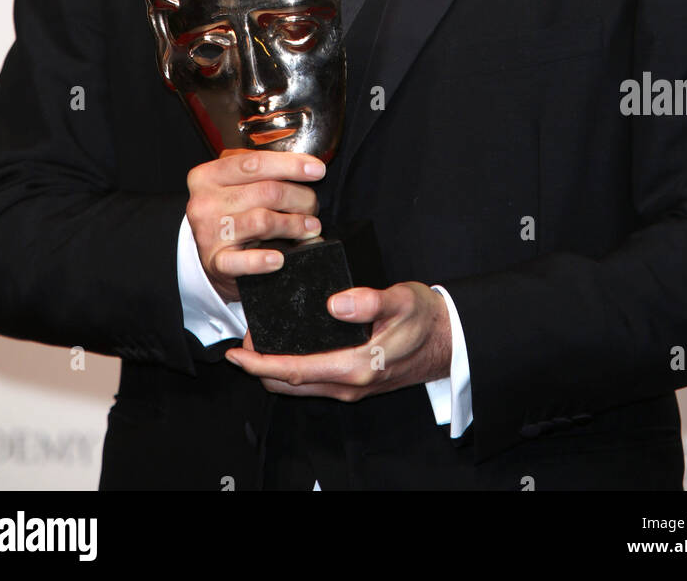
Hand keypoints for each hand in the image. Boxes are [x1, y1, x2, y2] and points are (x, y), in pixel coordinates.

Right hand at [185, 148, 325, 301]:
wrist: (209, 256)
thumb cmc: (229, 213)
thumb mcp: (233, 184)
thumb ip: (259, 170)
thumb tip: (304, 166)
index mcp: (208, 176)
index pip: (254, 163)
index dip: (291, 165)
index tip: (317, 170)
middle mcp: (205, 202)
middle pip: (266, 191)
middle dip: (300, 197)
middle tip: (313, 205)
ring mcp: (209, 233)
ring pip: (262, 221)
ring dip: (295, 224)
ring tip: (311, 226)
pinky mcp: (216, 262)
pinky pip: (242, 261)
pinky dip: (263, 260)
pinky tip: (280, 258)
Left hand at [225, 282, 451, 400]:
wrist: (450, 340)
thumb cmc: (426, 319)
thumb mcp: (402, 300)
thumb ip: (371, 301)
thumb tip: (336, 304)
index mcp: (356, 366)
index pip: (295, 370)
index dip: (260, 362)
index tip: (236, 352)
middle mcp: (349, 383)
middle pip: (289, 384)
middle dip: (259, 366)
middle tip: (240, 343)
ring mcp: (352, 386)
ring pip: (300, 385)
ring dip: (274, 369)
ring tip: (258, 343)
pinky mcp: (355, 381)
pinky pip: (313, 381)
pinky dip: (292, 368)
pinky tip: (288, 347)